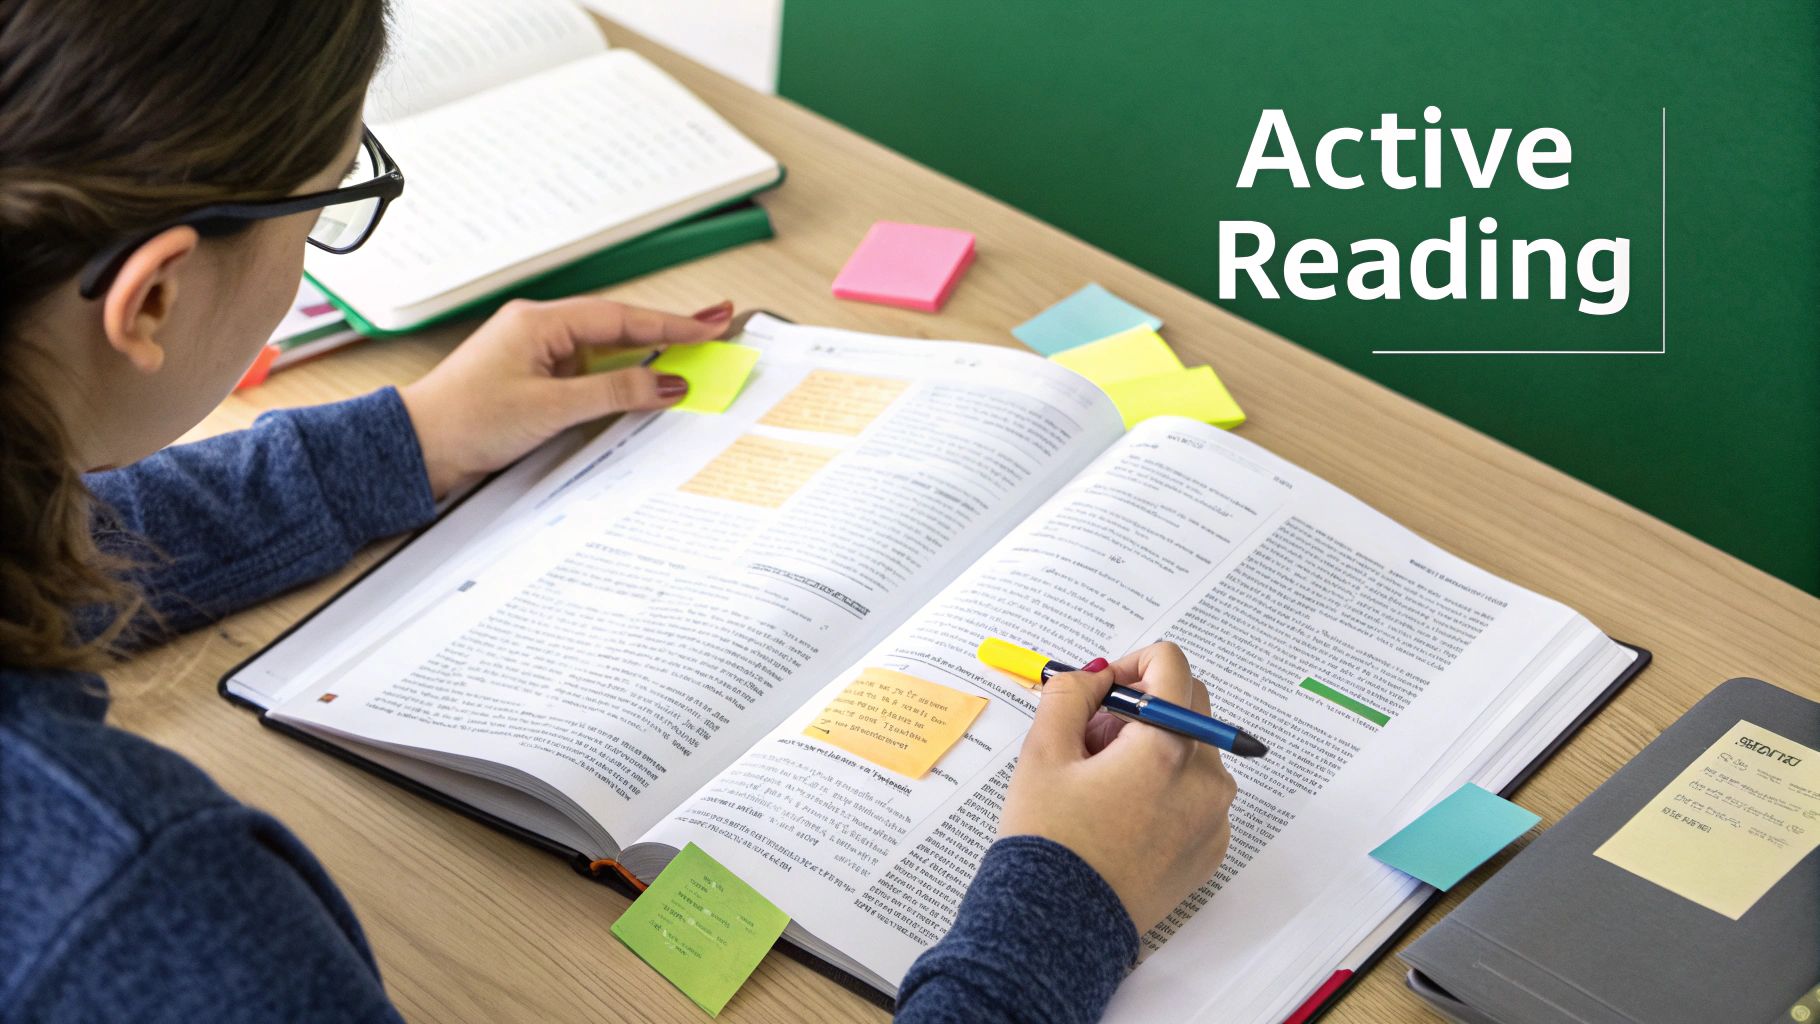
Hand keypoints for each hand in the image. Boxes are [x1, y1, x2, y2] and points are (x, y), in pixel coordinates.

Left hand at [398, 296, 733, 496]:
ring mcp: (536, 354)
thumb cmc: (465, 421)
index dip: (671, 323)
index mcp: (540, 322)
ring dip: (646, 357)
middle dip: (668, 331)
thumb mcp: (550, 408)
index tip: (711, 325)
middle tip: (716, 327)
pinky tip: (643, 388)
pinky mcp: (534, 380)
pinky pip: (588, 374)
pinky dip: (620, 381)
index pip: (621, 319)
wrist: (418, 447)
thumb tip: (665, 384)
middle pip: (619, 328)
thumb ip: (614, 394)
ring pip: (605, 352)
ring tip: (693, 356)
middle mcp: (540, 330)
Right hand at [998, 642, 1236, 932]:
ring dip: (1151, 751)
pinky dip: (1165, 791)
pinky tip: (1120, 819)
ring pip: (1192, 752)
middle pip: (1187, 707)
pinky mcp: (1211, 850)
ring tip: (1099, 787)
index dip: (1132, 665)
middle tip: (1091, 742)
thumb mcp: (1043, 753)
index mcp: (1168, 748)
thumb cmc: (1049, 843)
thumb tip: (1094, 675)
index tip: (1103, 690)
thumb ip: (1070, 694)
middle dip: (1141, 709)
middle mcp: (1206, 780)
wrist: (1059, 928)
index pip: (1172, 665)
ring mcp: (1214, 818)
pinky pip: (1196, 796)